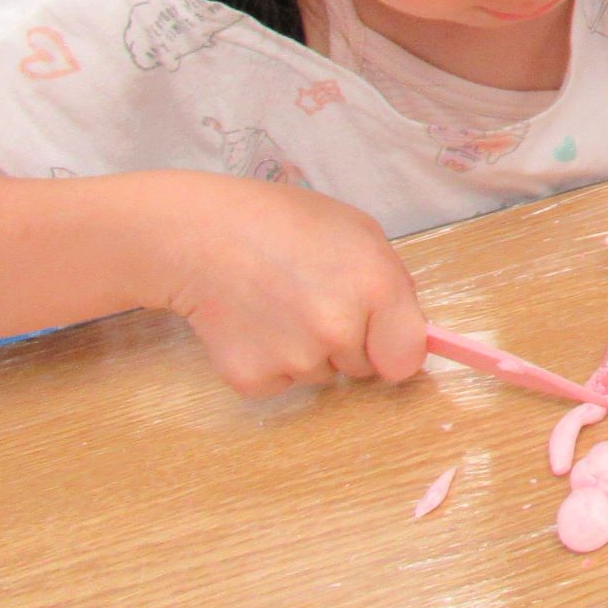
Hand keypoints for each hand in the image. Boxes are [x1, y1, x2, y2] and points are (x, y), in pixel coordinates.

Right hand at [158, 174, 425, 398]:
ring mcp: (295, 359)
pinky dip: (268, 363)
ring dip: (307, 351)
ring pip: (320, 374)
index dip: (394, 348)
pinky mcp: (252, 379)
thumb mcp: (359, 233)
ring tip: (278, 304)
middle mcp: (340, 331)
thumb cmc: (285, 223)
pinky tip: (253, 324)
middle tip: (313, 299)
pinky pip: (279, 383)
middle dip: (348, 341)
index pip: (406, 359)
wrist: (201, 235)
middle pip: (362, 367)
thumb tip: (401, 328)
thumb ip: (390, 283)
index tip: (382, 339)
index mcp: (376, 288)